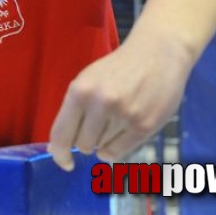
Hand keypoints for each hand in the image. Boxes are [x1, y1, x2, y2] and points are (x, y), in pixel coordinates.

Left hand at [46, 29, 193, 170]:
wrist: (157, 52)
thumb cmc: (119, 68)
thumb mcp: (88, 80)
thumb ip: (73, 110)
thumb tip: (57, 145)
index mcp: (80, 90)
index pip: (61, 133)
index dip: (60, 153)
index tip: (65, 162)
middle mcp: (100, 103)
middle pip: (82, 145)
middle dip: (87, 140)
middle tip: (98, 124)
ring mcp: (123, 115)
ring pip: (101, 148)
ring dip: (105, 140)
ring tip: (117, 117)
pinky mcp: (144, 125)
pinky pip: (119, 152)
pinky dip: (116, 149)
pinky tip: (121, 134)